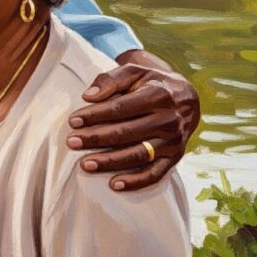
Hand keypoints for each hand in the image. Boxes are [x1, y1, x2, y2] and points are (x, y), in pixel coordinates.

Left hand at [66, 50, 199, 191]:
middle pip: (127, 132)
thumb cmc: (151, 84)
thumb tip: (88, 96)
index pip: (121, 108)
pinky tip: (113, 184)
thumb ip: (111, 80)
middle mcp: (169, 119)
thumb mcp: (134, 72)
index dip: (95, 115)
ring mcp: (174, 141)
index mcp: (159, 95)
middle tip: (71, 142)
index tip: (72, 121)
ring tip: (85, 164)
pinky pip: (155, 173)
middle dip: (96, 138)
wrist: (185, 98)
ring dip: (110, 161)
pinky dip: (135, 181)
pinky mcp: (175, 157)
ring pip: (139, 154)